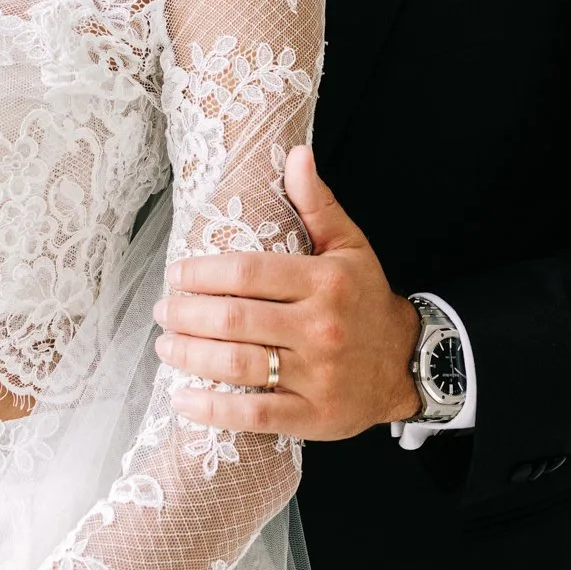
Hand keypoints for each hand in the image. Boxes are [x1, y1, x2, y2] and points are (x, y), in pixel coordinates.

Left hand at [154, 146, 420, 440]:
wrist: (408, 361)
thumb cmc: (366, 299)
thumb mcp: (350, 245)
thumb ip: (318, 203)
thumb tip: (296, 154)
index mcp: (324, 281)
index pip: (247, 273)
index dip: (202, 273)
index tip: (176, 274)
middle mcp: (320, 327)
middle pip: (234, 319)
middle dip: (186, 315)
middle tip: (162, 311)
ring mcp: (317, 375)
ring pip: (238, 365)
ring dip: (191, 356)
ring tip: (166, 345)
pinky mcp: (314, 415)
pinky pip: (254, 416)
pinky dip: (213, 409)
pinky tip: (182, 399)